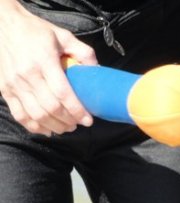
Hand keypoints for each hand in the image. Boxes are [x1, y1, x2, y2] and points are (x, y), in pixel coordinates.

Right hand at [0, 0, 97, 134]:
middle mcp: (27, 74)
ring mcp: (14, 83)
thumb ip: (83, 53)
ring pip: (36, 115)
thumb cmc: (35, 31)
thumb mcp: (63, 36)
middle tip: (78, 124)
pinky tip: (47, 129)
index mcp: (44, 60)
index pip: (63, 94)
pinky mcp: (5, 89)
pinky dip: (34, 127)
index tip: (88, 120)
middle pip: (51, 108)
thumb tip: (99, 72)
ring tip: (67, 128)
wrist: (2, 24)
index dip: (77, 111)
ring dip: (55, 126)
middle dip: (68, 121)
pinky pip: (20, 115)